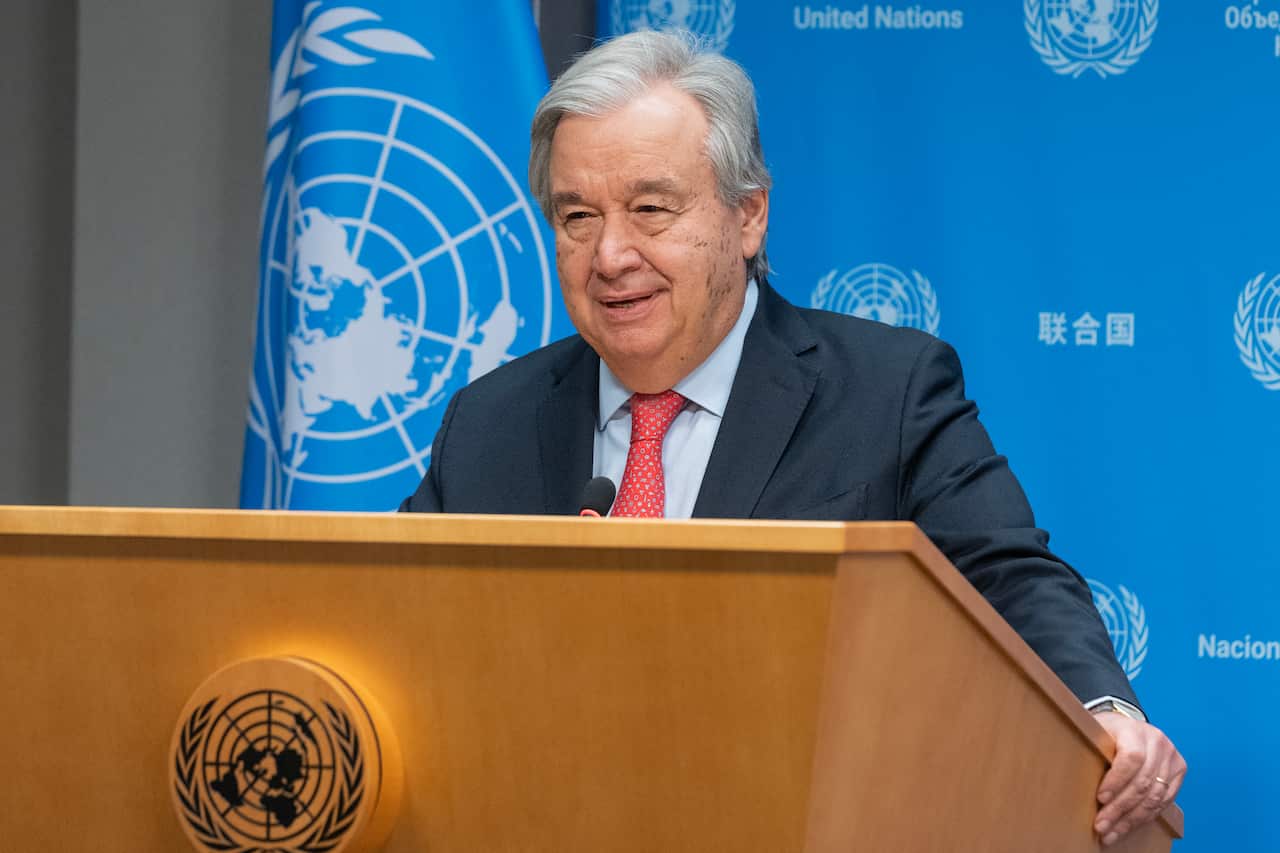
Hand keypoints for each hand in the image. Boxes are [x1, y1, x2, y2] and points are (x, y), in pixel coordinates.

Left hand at [1092, 711, 1185, 845]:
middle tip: (1100, 825)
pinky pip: (1162, 802)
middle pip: (1142, 782)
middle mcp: (1158, 743)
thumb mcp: (1094, 733)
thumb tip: (1068, 779)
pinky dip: (1143, 818)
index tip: (1100, 798)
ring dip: (1130, 820)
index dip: (1116, 781)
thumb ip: (1090, 750)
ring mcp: (1171, 758)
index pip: (1132, 758)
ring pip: (1154, 797)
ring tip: (1110, 833)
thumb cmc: (1105, 732)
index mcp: (1135, 730)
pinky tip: (1126, 827)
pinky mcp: (1178, 773)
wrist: (1128, 728)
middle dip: (1119, 809)